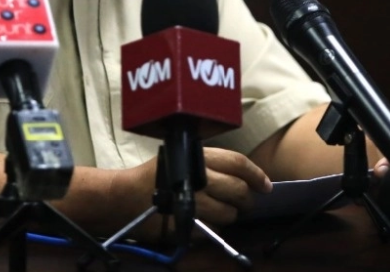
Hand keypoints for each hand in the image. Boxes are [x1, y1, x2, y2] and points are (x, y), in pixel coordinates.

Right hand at [110, 147, 271, 240]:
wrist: (124, 198)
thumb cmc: (155, 177)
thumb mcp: (181, 159)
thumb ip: (210, 166)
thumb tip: (245, 178)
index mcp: (196, 157)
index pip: (237, 163)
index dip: (256, 175)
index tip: (265, 186)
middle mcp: (196, 177)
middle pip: (238, 190)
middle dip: (246, 200)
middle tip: (244, 204)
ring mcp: (190, 202)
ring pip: (228, 214)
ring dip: (229, 216)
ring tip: (219, 213)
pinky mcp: (185, 225)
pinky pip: (212, 231)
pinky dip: (212, 229)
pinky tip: (203, 222)